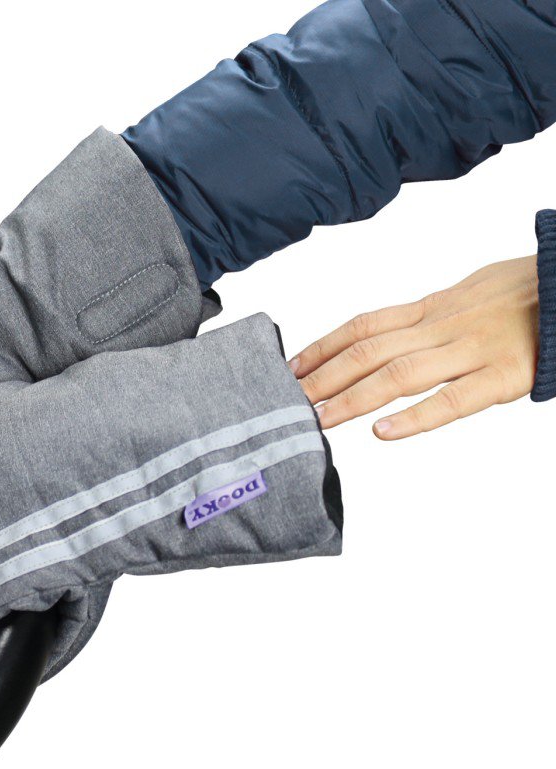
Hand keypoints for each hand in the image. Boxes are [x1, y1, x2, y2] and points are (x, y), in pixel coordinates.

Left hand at [289, 256, 539, 439]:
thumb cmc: (523, 292)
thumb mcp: (467, 292)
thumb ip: (428, 315)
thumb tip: (391, 331)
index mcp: (433, 308)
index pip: (364, 326)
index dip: (324, 346)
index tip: (293, 367)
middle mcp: (442, 327)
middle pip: (369, 351)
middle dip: (325, 377)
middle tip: (289, 401)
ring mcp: (472, 351)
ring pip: (399, 375)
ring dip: (353, 398)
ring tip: (320, 419)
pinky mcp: (504, 377)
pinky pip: (453, 400)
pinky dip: (415, 417)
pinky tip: (382, 432)